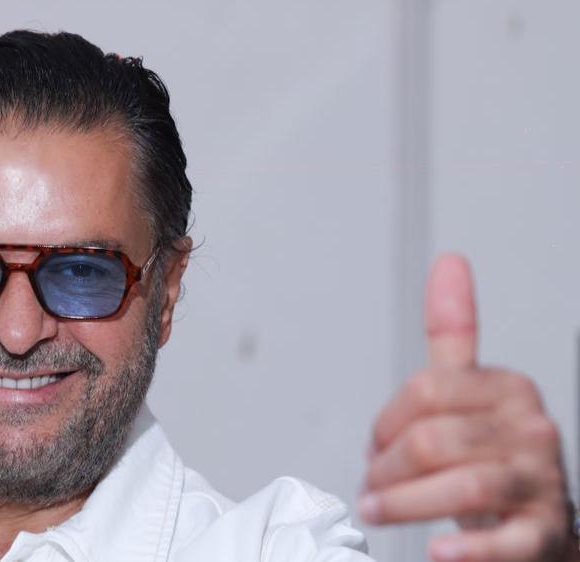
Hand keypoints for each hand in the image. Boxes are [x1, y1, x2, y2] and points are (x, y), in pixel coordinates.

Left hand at [362, 254, 577, 561]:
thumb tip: (449, 261)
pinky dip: (469, 550)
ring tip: (377, 513)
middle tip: (370, 489)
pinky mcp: (545, 534)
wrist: (535, 529)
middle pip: (433, 440)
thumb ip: (454, 333)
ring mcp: (543, 483)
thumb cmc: (488, 457)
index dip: (384, 424)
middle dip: (386, 469)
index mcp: (509, 389)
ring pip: (464, 485)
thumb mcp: (470, 393)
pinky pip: (509, 541)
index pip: (425, 391)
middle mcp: (533, 431)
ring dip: (405, 504)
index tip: (374, 448)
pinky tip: (437, 552)